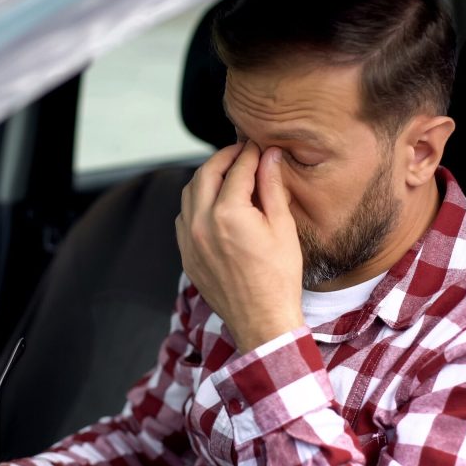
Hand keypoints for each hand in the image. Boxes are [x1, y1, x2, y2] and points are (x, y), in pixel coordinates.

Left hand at [176, 141, 304, 352]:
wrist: (262, 319)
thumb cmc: (278, 276)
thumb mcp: (282, 226)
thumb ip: (271, 186)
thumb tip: (269, 155)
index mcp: (228, 214)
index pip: (237, 169)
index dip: (249, 153)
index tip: (258, 146)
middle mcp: (201, 223)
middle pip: (205, 173)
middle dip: (223, 158)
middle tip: (240, 152)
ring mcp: (189, 240)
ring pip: (189, 193)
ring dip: (206, 178)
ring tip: (227, 174)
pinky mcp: (186, 254)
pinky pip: (183, 217)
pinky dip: (196, 203)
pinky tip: (214, 204)